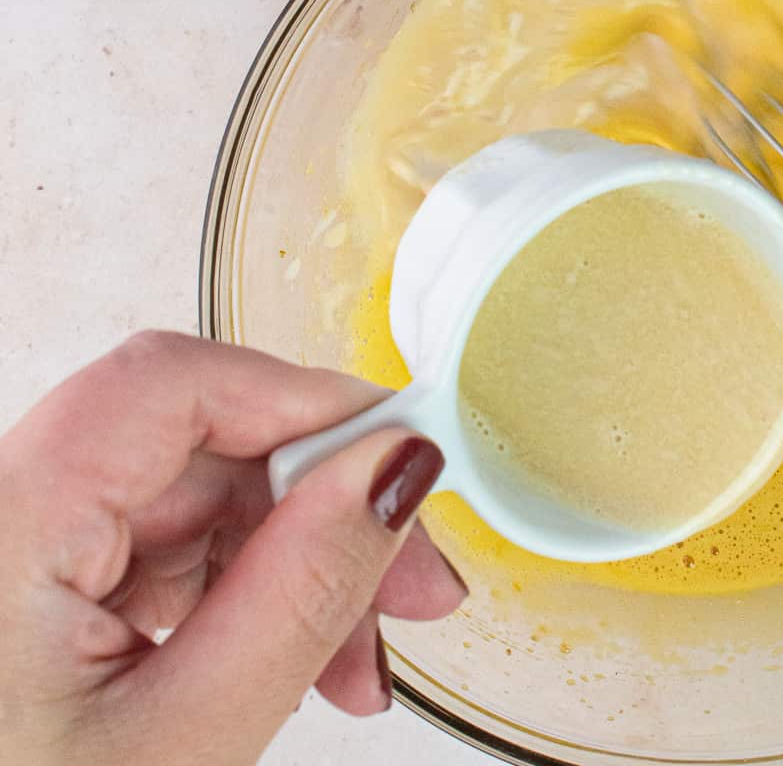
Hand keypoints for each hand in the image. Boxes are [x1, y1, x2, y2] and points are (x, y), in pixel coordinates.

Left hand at [0, 331, 466, 764]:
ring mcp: (16, 551)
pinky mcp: (32, 591)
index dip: (305, 403)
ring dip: (291, 562)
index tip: (403, 457)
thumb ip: (300, 591)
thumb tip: (394, 468)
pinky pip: (159, 551)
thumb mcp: (181, 741)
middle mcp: (1, 513)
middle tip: (412, 583)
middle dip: (319, 506)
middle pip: (195, 440)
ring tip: (355, 664)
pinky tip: (291, 659)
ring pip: (190, 497)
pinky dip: (238, 595)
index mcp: (7, 525)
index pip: (172, 383)